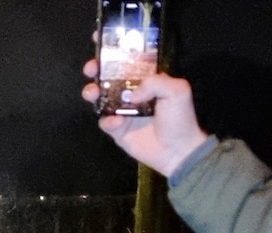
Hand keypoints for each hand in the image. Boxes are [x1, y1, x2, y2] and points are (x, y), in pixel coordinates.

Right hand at [81, 59, 209, 177]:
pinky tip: (117, 122)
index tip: (101, 42)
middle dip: (96, 69)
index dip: (114, 51)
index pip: (128, 61)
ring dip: (92, 92)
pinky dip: (107, 120)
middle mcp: (132, 92)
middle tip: (91, 68)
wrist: (178, 150)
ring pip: (99, 97)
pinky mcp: (117, 129)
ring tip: (92, 93)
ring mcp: (122, 111)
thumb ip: (155, 82)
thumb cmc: (180, 118)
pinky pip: (104, 121)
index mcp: (146, 80)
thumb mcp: (177, 91)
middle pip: (107, 76)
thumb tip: (131, 94)